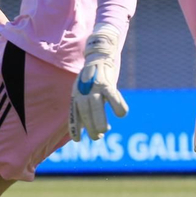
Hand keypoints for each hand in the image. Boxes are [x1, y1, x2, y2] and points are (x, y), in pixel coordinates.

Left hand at [69, 25, 127, 140]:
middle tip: (97, 137)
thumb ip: (90, 109)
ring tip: (104, 131)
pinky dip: (118, 106)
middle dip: (90, 128)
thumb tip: (101, 129)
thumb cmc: (92, 79)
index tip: (77, 140)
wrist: (98, 56)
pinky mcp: (107, 83)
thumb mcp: (85, 92)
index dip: (75, 128)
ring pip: (96, 106)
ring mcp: (94, 87)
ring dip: (100, 121)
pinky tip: (121, 114)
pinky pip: (113, 97)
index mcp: (76, 95)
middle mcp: (83, 91)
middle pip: (85, 112)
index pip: (74, 114)